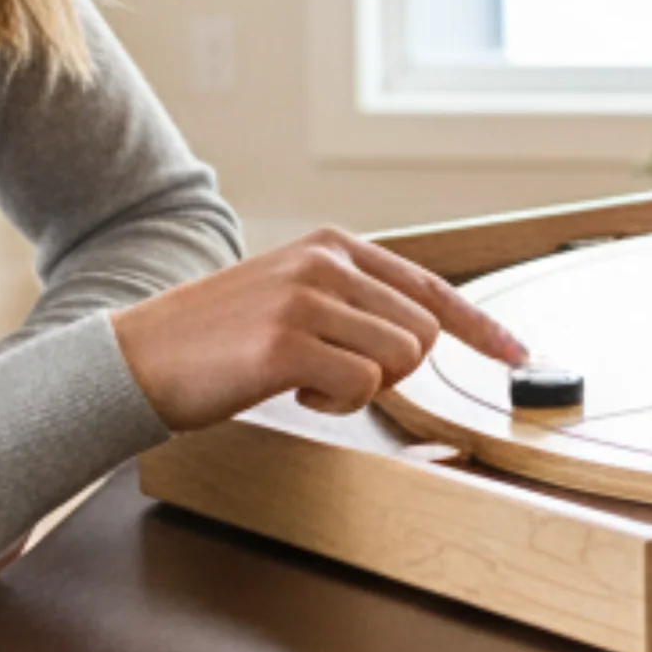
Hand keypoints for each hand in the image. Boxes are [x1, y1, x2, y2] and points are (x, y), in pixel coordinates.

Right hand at [109, 229, 526, 431]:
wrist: (134, 357)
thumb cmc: (217, 341)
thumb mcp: (292, 297)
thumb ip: (354, 304)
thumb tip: (423, 336)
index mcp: (332, 247)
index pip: (431, 284)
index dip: (480, 324)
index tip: (518, 351)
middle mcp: (325, 264)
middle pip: (424, 331)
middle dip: (397, 369)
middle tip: (336, 375)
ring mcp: (306, 299)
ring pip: (401, 360)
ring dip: (364, 387)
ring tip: (306, 379)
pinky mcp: (286, 343)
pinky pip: (363, 387)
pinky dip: (336, 404)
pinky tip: (291, 391)